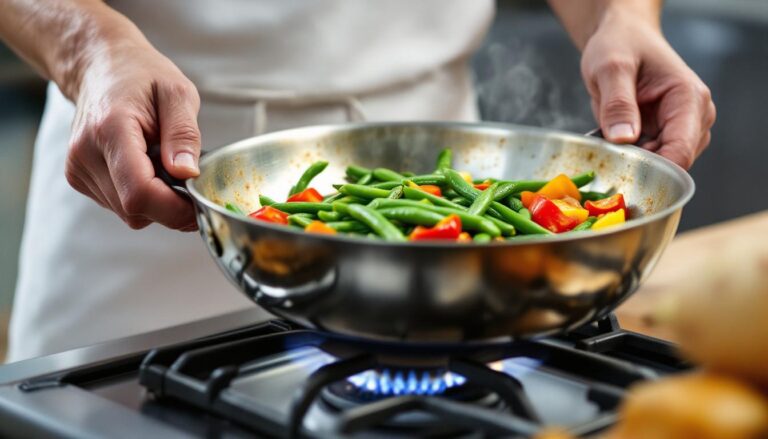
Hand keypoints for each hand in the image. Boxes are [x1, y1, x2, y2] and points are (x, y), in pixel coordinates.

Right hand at [65, 38, 200, 229]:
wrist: (100, 66)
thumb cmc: (142, 75)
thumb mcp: (177, 93)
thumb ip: (184, 134)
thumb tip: (188, 174)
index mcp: (110, 129)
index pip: (139, 192)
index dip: (174, 209)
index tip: (200, 204)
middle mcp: (86, 153)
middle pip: (135, 209)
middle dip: (170, 206)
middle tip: (189, 180)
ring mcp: (77, 168)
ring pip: (129, 213)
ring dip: (156, 200)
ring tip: (162, 163)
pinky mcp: (78, 177)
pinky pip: (119, 205)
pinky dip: (140, 195)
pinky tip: (146, 166)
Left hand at [580, 10, 715, 168]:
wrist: (622, 38)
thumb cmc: (621, 44)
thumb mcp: (611, 67)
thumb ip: (618, 103)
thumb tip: (623, 138)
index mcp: (690, 100)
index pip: (681, 151)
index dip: (652, 169)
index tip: (620, 170)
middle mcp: (695, 118)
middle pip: (672, 165)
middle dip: (639, 166)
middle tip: (607, 153)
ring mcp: (682, 129)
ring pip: (661, 166)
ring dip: (632, 162)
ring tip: (608, 143)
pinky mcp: (666, 136)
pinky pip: (649, 160)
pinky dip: (629, 157)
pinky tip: (612, 143)